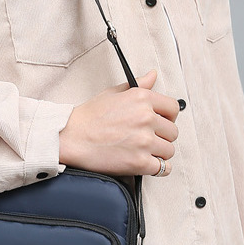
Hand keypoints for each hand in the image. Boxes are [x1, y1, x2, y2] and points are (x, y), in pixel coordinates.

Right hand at [58, 69, 179, 176]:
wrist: (70, 138)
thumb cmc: (88, 117)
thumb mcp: (113, 93)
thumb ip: (138, 85)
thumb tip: (152, 76)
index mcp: (142, 99)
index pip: (173, 108)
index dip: (168, 118)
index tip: (161, 123)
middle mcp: (146, 118)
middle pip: (173, 132)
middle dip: (162, 137)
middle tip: (148, 140)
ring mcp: (144, 141)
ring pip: (169, 150)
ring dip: (159, 153)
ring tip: (143, 152)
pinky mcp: (139, 162)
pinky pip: (163, 168)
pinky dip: (157, 168)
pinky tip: (147, 165)